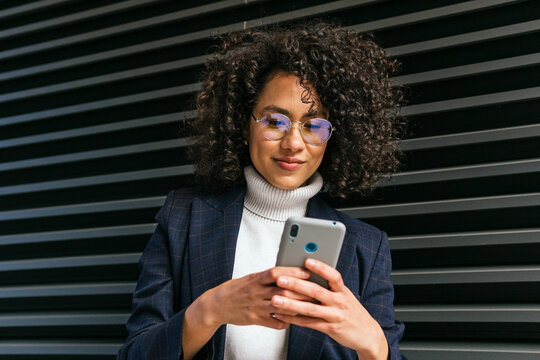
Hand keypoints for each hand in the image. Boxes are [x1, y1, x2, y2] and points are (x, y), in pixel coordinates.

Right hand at [195, 266, 311, 329]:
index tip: (306, 271)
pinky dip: (286, 322)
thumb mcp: (250, 278)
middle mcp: (256, 292)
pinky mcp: (256, 320)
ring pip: (281, 306)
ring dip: (297, 306)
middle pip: (282, 290)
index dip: (292, 271)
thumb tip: (288, 272)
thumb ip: (267, 276)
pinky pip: (275, 323)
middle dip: (301, 290)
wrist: (216, 305)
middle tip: (315, 289)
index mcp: (255, 279)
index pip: (276, 272)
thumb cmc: (236, 289)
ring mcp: (256, 307)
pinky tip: (293, 319)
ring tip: (309, 304)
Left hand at [271, 259, 388, 359]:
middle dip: (296, 284)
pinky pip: (308, 323)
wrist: (367, 334)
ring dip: (290, 304)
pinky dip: (293, 320)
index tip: (307, 261)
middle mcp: (339, 302)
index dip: (320, 268)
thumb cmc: (350, 311)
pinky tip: (281, 315)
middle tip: (280, 279)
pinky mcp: (330, 328)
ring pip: (309, 308)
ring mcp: (334, 316)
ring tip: (275, 299)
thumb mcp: (345, 296)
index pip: (333, 276)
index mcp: (343, 291)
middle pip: (316, 291)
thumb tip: (308, 271)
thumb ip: (330, 286)